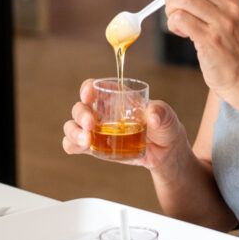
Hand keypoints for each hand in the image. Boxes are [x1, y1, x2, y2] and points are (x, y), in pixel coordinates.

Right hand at [62, 78, 189, 170]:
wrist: (166, 152)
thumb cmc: (165, 126)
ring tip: (86, 141)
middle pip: (81, 107)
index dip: (88, 88)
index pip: (96, 87)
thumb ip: (160, 112)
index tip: (88, 96)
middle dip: (81, 115)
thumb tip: (152, 118)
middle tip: (91, 126)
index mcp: (117, 97)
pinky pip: (75, 144)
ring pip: (73, 125)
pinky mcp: (95, 147)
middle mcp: (102, 112)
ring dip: (74, 131)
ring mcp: (97, 130)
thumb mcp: (167, 116)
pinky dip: (71, 145)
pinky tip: (79, 148)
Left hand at [164, 0, 238, 98]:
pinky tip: (181, 33)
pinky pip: (180, 19)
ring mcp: (222, 22)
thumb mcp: (233, 15)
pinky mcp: (210, 40)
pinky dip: (173, 24)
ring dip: (171, 11)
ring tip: (178, 23)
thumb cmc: (234, 48)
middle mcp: (231, 5)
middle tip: (173, 10)